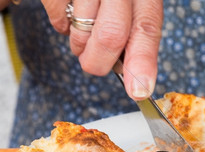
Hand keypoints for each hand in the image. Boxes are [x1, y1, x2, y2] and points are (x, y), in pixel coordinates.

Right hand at [42, 0, 162, 99]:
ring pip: (82, 27)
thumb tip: (138, 80)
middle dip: (100, 62)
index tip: (139, 91)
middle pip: (112, 34)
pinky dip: (59, 25)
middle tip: (94, 67)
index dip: (143, 62)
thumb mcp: (132, 3)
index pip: (147, 26)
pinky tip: (66, 18)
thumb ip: (136, 33)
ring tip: (81, 37)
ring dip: (79, 44)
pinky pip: (57, 15)